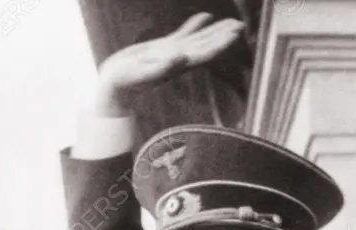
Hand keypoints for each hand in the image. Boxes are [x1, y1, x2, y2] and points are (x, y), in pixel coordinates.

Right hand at [93, 13, 244, 115]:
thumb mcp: (141, 74)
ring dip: (215, 30)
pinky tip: (205, 16)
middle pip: (207, 45)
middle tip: (240, 24)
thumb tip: (181, 58)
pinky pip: (184, 34)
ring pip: (199, 38)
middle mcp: (180, 59)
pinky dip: (195, 24)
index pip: (205, 53)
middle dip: (224, 36)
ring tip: (231, 20)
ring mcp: (173, 53)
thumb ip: (161, 68)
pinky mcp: (163, 48)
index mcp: (178, 65)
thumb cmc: (124, 84)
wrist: (114, 88)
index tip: (235, 34)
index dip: (220, 44)